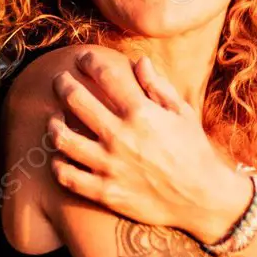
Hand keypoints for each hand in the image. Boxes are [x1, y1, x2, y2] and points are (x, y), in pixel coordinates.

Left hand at [48, 50, 251, 242]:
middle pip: (75, 100)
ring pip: (63, 138)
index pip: (104, 75)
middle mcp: (121, 137)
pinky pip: (67, 176)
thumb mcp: (182, 113)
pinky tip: (60, 156)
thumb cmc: (193, 151)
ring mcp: (110, 166)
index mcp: (141, 113)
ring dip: (54, 124)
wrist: (202, 199)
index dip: (89, 60)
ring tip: (54, 119)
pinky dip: (58, 164)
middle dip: (62, 83)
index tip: (82, 57)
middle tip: (60, 80)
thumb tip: (139, 61)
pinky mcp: (105, 192)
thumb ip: (158, 86)